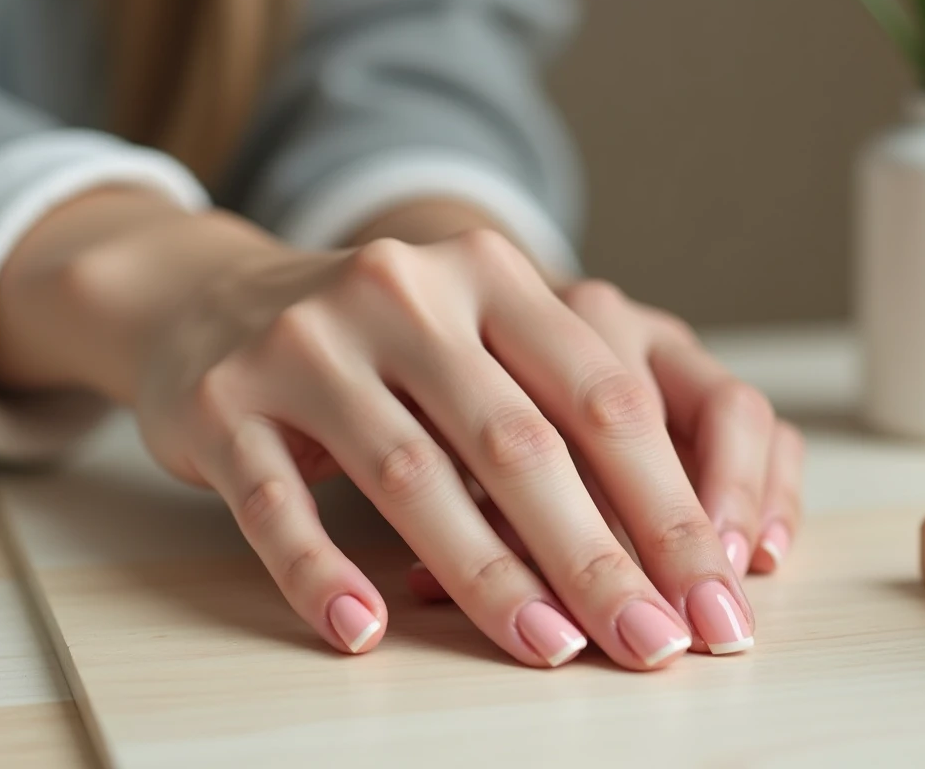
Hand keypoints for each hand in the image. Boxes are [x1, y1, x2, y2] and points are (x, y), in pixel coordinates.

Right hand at [133, 222, 751, 668]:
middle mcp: (403, 292)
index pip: (600, 395)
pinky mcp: (224, 402)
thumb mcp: (478, 339)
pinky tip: (365, 631)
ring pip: (411, 475)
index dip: (665, 503)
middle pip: (518, 441)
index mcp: (490, 274)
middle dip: (597, 556)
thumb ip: (560, 417)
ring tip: (549, 649)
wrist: (216, 298)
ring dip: (486, 576)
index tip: (708, 597)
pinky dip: (322, 572)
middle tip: (652, 643)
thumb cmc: (384, 343)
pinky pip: (276, 503)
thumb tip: (663, 558)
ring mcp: (306, 343)